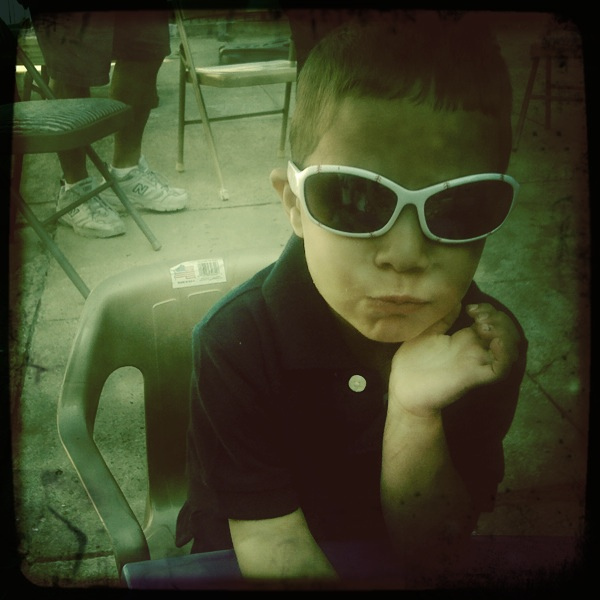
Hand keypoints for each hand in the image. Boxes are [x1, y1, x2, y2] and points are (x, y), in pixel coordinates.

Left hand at [388, 302, 519, 417]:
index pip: (492, 323)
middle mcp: (474, 352)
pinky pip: (501, 368)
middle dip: (499, 319)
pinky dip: (504, 354)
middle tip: (479, 316)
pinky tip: (493, 342)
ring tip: (484, 327)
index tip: (470, 308)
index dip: (488, 311)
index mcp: (464, 341)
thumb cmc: (410, 363)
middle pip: (506, 334)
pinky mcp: (474, 377)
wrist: (402, 390)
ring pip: (510, 350)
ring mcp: (476, 364)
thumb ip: (443, 320)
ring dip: (505, 333)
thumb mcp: (427, 334)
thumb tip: (457, 303)